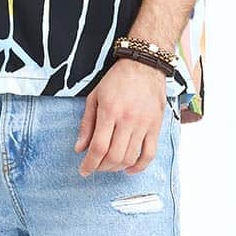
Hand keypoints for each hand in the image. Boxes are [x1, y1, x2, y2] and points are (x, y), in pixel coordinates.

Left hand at [74, 59, 168, 174]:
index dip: (89, 164)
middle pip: (114, 156)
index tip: (84, 170)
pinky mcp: (155, 127)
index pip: (98, 147)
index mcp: (110, 112)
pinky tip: (128, 169)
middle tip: (95, 166)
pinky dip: (139, 166)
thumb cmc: (117, 80)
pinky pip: (149, 154)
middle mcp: (128, 120)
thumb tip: (79, 148)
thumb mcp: (94, 97)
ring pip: (130, 158)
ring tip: (109, 165)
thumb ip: (86, 124)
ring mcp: (144, 124)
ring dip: (117, 168)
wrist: (144, 65)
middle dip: (101, 167)